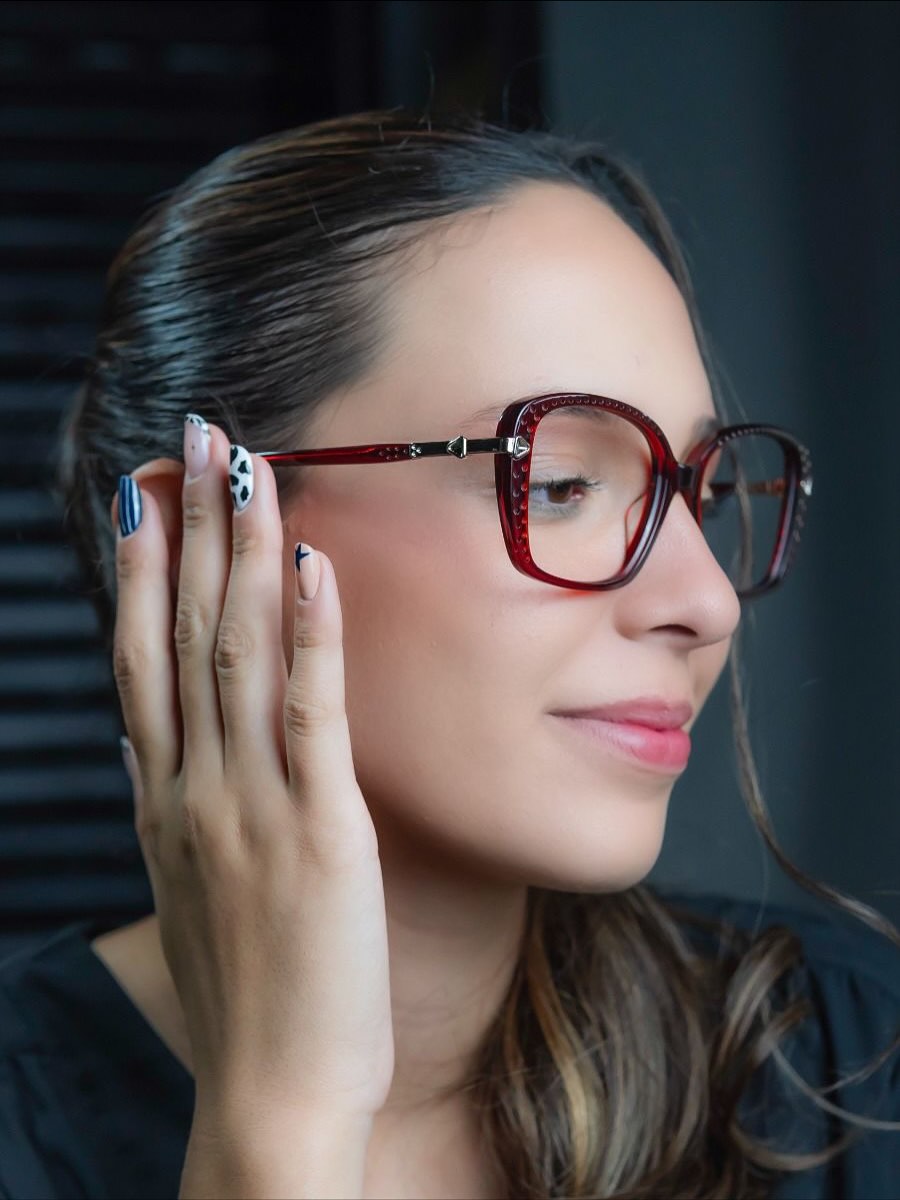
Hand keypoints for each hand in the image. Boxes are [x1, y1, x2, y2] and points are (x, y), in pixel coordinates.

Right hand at [110, 416, 394, 1127]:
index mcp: (166, 798)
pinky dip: (312, 633)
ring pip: (239, 654)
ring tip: (250, 469)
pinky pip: (312, 713)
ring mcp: (252, 804)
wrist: (271, 1093)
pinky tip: (314, 563)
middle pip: (184, 632)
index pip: (143, 660)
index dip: (143, 572)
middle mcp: (195, 786)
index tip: (148, 499)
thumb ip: (174, 805)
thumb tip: (155, 737)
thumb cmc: (245, 993)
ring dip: (243, 553)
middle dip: (192, 529)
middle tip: (199, 440)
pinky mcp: (320, 830)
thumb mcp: (190, 885)